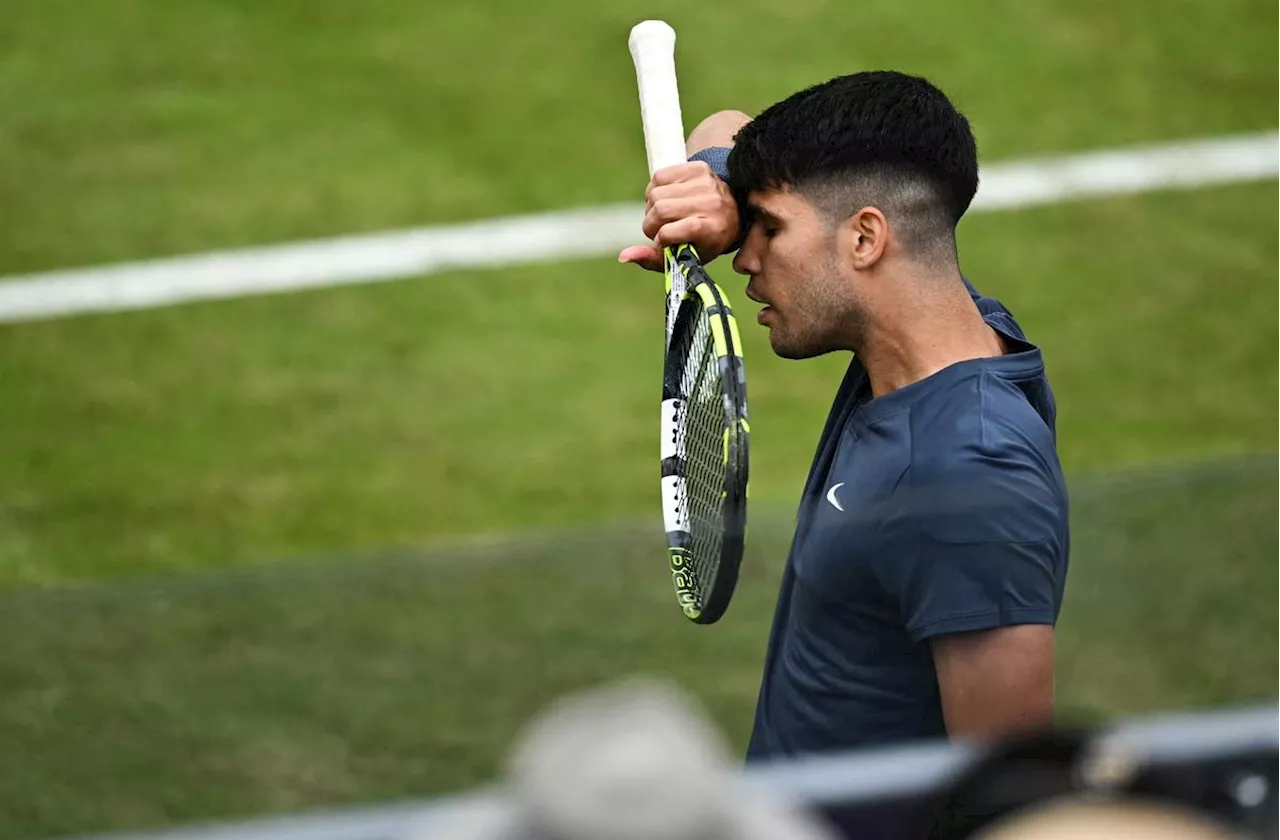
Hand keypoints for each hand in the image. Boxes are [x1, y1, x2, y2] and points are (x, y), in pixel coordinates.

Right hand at [618, 161, 740, 271]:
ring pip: (656, 194)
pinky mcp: (698, 167)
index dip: (662, 239)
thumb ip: (653, 260)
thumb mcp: (684, 257)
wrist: (732, 211)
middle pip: (661, 210)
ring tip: (662, 215)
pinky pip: (659, 177)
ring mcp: (705, 183)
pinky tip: (666, 198)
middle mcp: (711, 203)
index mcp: (712, 229)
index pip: (673, 231)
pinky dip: (655, 190)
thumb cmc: (704, 240)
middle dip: (651, 224)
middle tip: (657, 230)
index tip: (663, 243)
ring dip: (651, 207)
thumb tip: (623, 256)